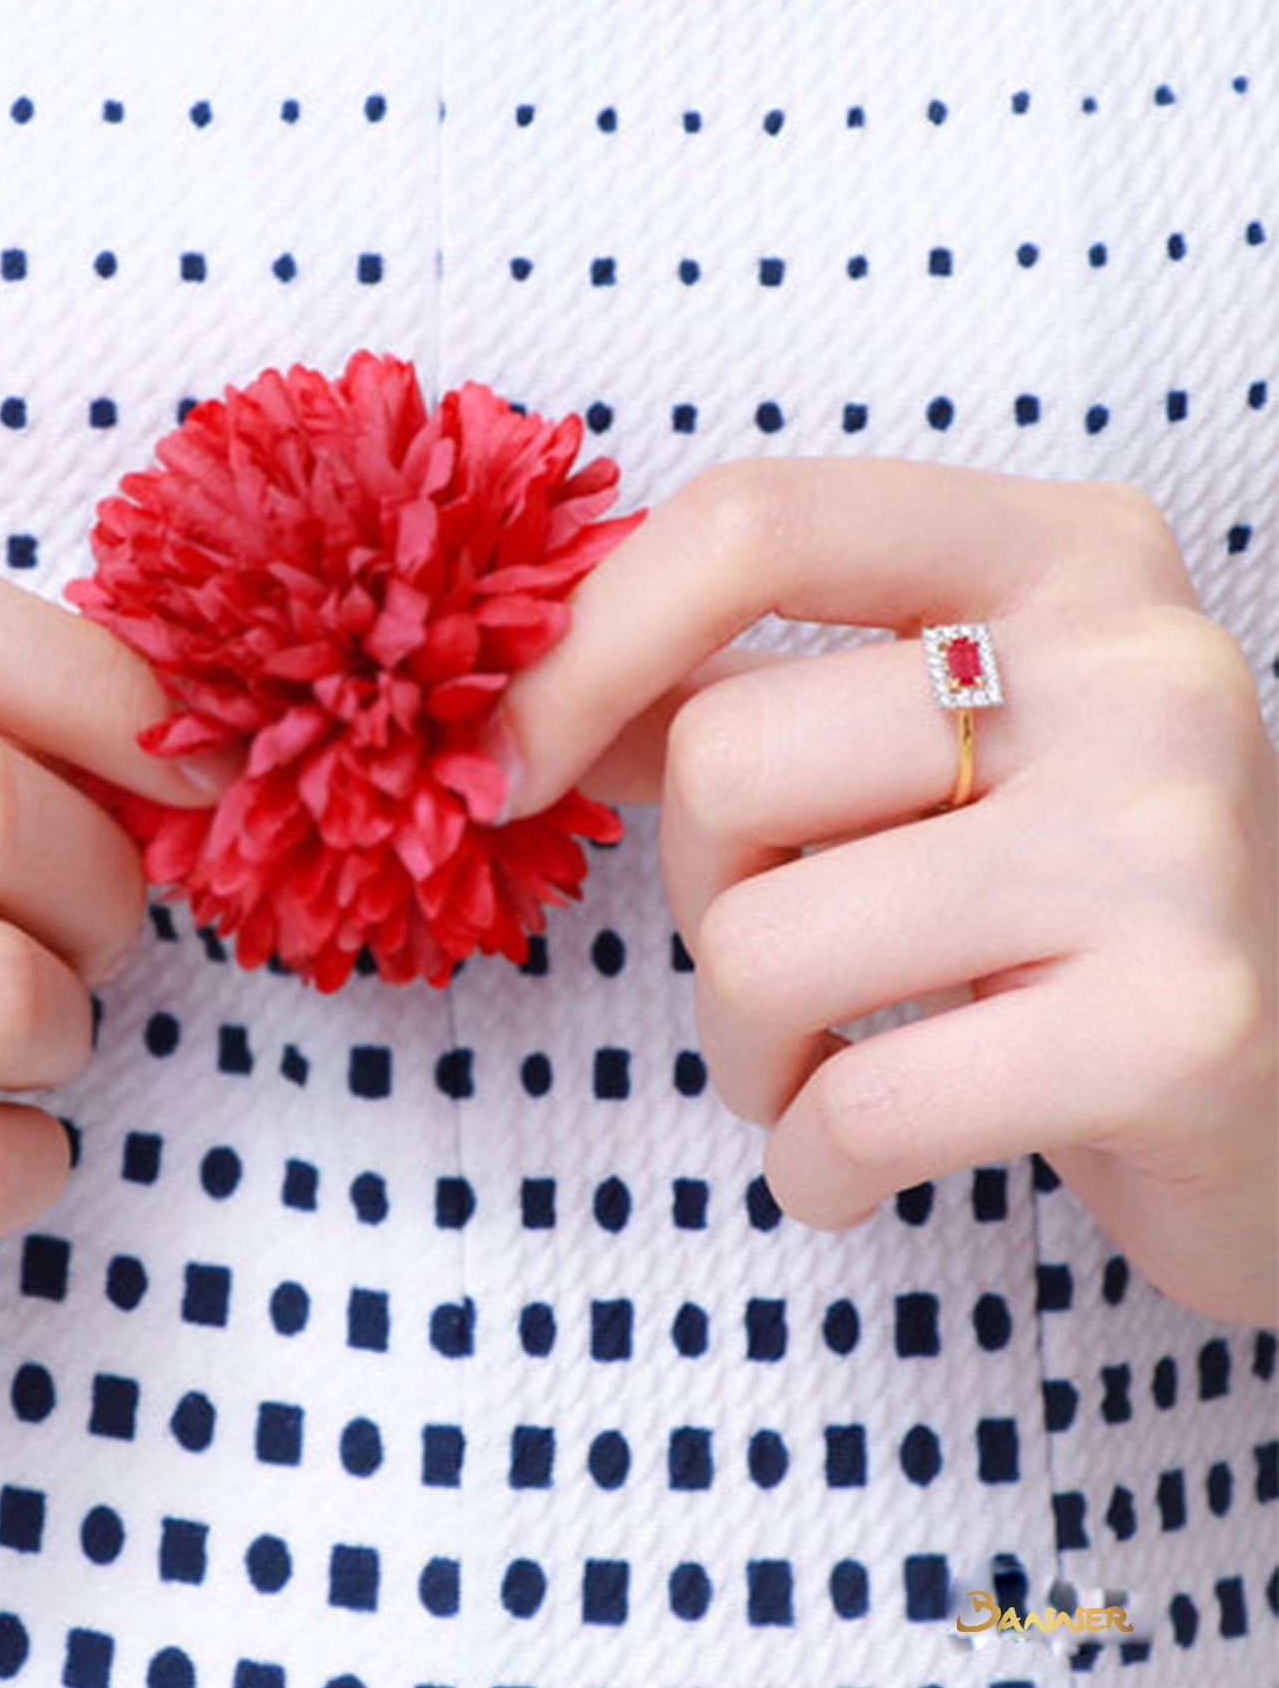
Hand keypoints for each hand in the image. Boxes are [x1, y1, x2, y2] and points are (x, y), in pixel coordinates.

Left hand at [495, 460, 1277, 1324]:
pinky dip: (815, 1164)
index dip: (582, 649)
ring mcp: (1172, 842)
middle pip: (726, 763)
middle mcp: (1136, 664)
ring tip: (832, 1067)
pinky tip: (870, 1156)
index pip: (755, 523)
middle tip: (792, 964)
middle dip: (705, 902)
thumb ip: (741, 703)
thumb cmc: (1058, 913)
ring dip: (750, 1051)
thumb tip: (529, 704)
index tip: (504, 764)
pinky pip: (860, 1109)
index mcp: (1058, 555)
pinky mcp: (1183, 1026)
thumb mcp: (925, 761)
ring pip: (764, 946)